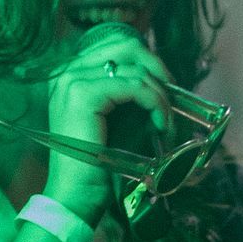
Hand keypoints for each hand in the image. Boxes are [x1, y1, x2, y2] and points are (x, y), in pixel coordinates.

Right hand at [42, 23, 172, 221]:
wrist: (76, 195)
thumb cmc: (99, 162)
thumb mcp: (118, 118)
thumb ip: (130, 94)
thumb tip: (165, 78)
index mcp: (73, 74)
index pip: (120, 47)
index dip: (150, 64)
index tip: (168, 90)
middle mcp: (68, 71)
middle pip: (128, 46)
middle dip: (159, 70)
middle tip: (174, 100)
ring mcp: (73, 80)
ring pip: (137, 69)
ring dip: (162, 96)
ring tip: (167, 124)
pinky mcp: (84, 95)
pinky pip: (136, 86)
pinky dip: (157, 104)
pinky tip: (161, 126)